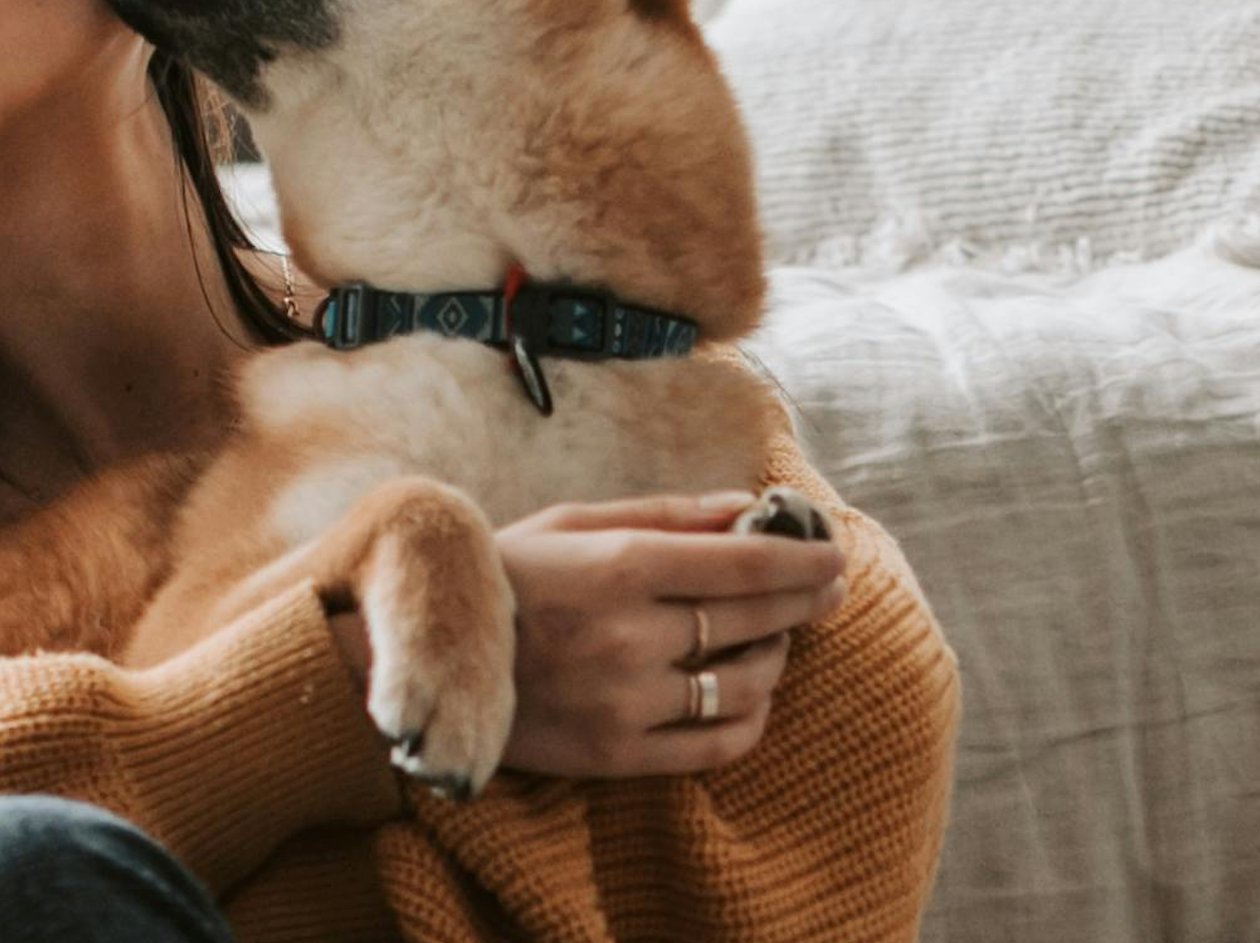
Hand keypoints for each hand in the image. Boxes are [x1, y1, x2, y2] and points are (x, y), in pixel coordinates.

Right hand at [493, 490, 846, 778]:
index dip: (804, 559)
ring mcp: (625, 700)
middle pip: (754, 618)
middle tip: (828, 590)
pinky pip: (716, 743)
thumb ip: (665, 514)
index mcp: (618, 566)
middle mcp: (629, 635)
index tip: (835, 555)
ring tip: (773, 639)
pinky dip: (751, 718)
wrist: (424, 657)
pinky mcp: (616, 754)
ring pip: (746, 684)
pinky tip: (751, 694)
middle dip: (806, 601)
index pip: (745, 564)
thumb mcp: (572, 524)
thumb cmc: (503, 576)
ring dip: (776, 657)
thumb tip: (746, 506)